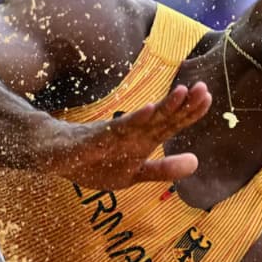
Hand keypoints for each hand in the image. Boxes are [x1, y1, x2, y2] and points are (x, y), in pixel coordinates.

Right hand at [45, 82, 210, 190]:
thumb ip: (162, 170)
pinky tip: (148, 111)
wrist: (54, 155)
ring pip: (142, 120)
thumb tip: (196, 162)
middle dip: (182, 105)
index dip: (189, 113)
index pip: (170, 125)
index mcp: (141, 141)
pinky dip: (132, 121)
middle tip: (203, 87)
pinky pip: (116, 130)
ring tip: (181, 92)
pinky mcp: (94, 140)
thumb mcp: (133, 173)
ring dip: (162, 107)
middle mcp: (131, 134)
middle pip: (161, 118)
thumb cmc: (94, 162)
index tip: (208, 97)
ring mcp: (113, 135)